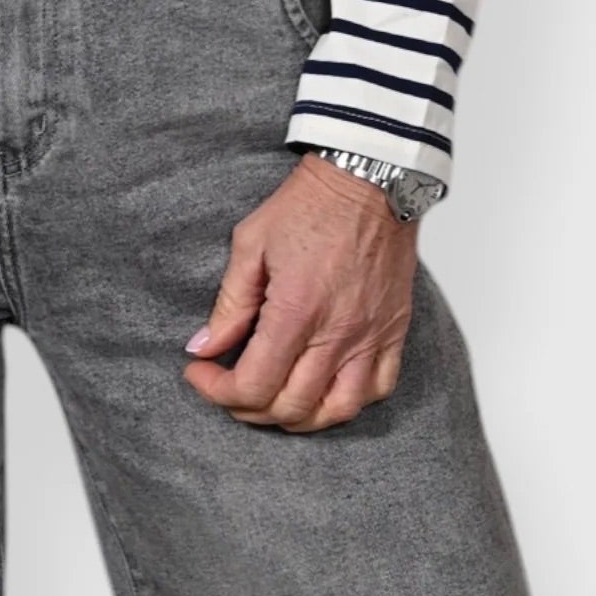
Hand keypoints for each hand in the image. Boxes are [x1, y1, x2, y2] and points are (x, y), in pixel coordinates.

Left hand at [181, 152, 417, 430]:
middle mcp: (337, 333)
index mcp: (297, 310)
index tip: (200, 372)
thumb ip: (229, 303)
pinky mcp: (394, 331)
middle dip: (248, 409)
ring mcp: (371, 336)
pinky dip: (346, 403)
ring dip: (297, 417)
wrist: (368, 178)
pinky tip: (323, 390)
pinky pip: (377, 390)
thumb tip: (203, 347)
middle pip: (290, 408)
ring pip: (336, 411)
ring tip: (272, 399)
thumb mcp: (251, 243)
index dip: (217, 391)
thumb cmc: (310, 204)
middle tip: (228, 387)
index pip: (253, 386)